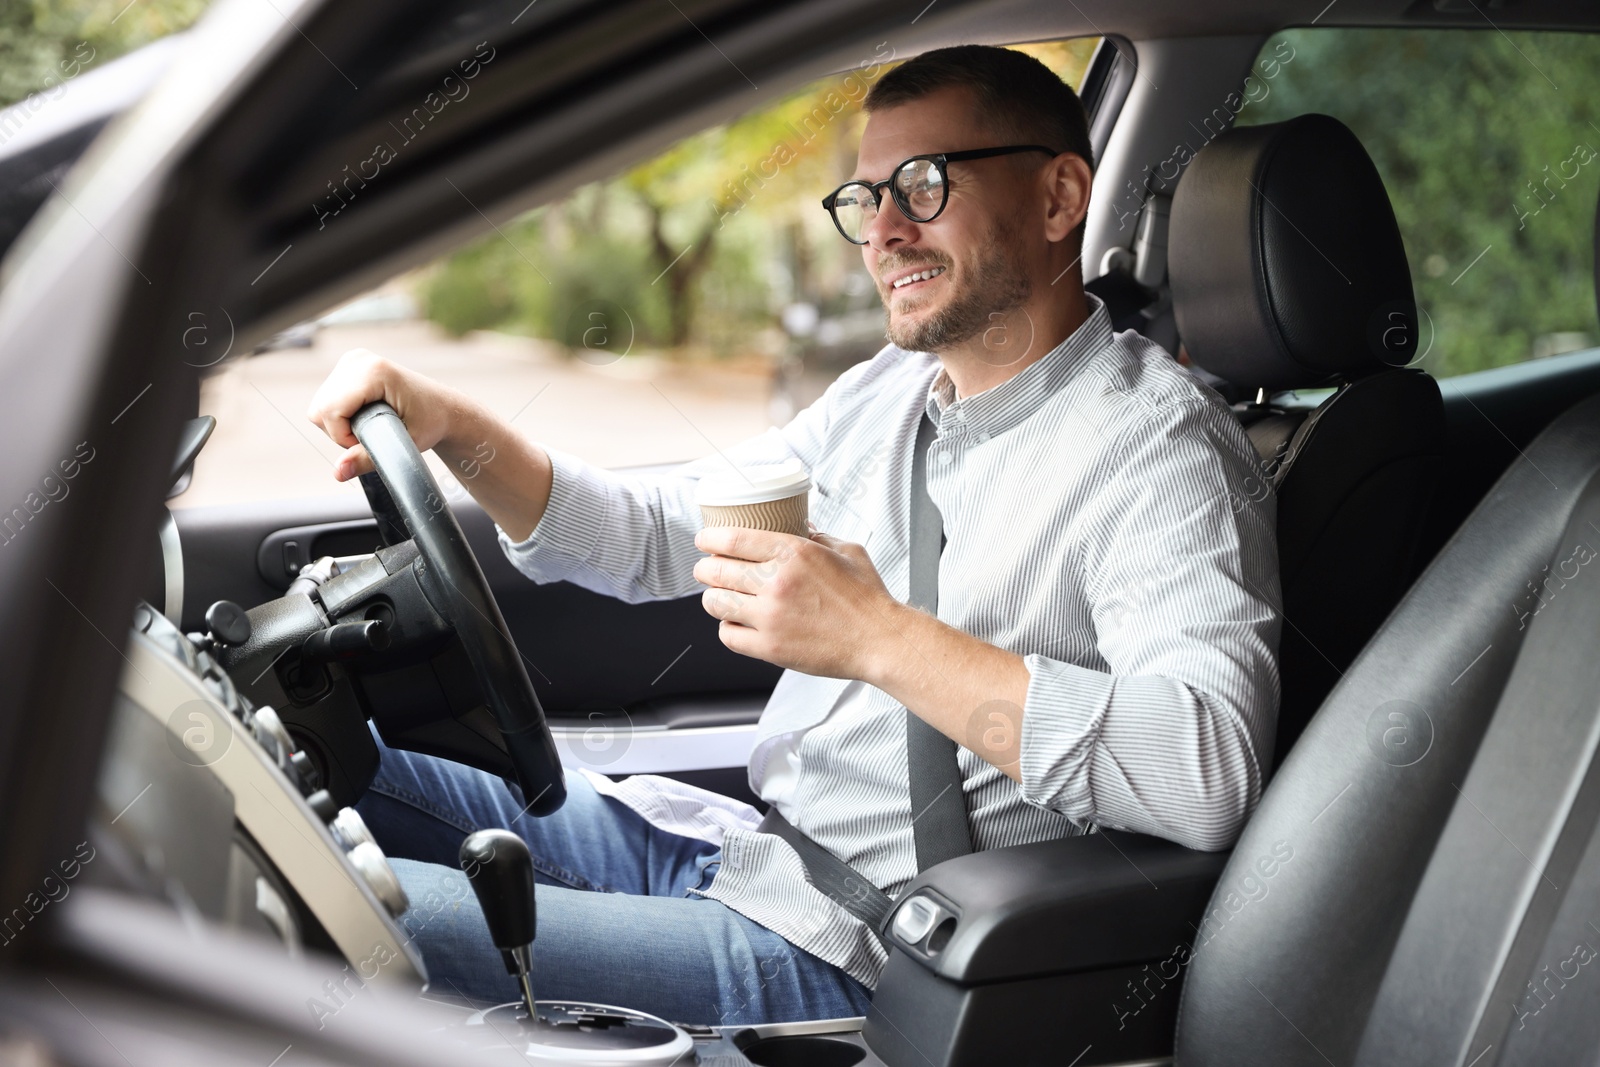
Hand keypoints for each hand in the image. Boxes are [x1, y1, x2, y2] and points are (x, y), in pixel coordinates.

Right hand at [305, 348, 462, 480]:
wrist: (442, 407)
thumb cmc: (430, 423)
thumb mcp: (403, 446)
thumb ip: (367, 459)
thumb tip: (338, 473)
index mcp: (374, 372)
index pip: (331, 411)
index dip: (344, 437)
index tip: (370, 443)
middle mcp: (358, 361)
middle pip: (321, 409)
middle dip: (340, 433)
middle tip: (371, 437)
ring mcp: (352, 361)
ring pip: (319, 406)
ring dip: (338, 426)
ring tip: (369, 427)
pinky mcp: (348, 366)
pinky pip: (325, 400)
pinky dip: (338, 417)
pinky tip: (363, 417)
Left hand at [692, 527, 903, 679]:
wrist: (879, 639)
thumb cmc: (867, 597)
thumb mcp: (847, 550)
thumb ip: (818, 536)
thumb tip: (800, 525)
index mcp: (793, 552)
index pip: (732, 538)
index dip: (709, 539)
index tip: (703, 540)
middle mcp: (776, 582)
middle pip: (716, 570)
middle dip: (704, 569)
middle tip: (705, 570)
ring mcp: (770, 617)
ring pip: (716, 603)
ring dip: (713, 598)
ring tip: (719, 596)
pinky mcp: (770, 647)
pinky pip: (728, 635)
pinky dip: (727, 628)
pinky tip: (735, 623)